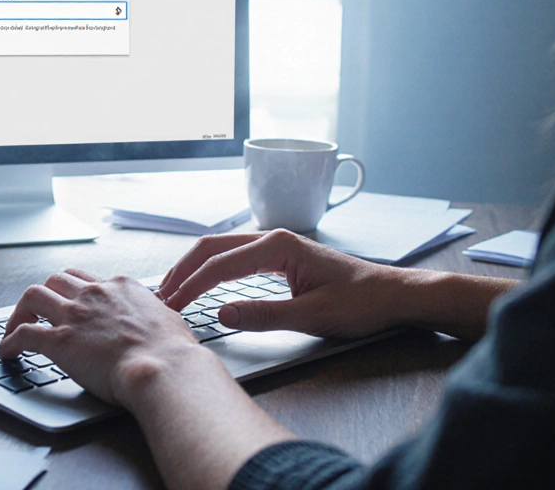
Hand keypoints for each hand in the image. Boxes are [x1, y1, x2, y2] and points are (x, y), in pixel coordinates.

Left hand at [0, 268, 204, 405]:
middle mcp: (94, 294)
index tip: (72, 302)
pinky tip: (7, 351)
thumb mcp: (168, 320)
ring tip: (15, 326)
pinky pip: (24, 333)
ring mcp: (74, 315)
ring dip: (20, 310)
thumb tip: (158, 320)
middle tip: (40, 311)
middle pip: (57, 279)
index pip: (88, 278)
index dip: (76, 290)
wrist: (164, 368)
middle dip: (46, 293)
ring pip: (33, 295)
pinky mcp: (59, 340)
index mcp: (121, 287)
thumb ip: (154, 315)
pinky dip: (10, 341)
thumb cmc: (173, 353)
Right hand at [156, 229, 407, 338]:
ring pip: (221, 249)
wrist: (392, 295)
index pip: (221, 264)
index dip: (192, 285)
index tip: (172, 305)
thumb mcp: (313, 317)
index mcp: (279, 246)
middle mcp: (274, 238)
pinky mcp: (278, 256)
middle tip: (161, 297)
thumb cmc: (361, 303)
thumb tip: (221, 314)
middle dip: (183, 270)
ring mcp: (275, 245)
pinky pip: (234, 257)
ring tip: (173, 290)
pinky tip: (201, 282)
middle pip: (213, 247)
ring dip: (194, 268)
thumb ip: (264, 315)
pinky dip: (211, 269)